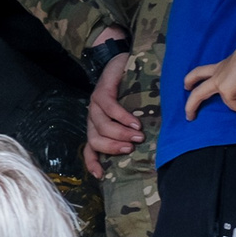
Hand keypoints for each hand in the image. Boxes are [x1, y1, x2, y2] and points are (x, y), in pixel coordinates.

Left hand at [84, 50, 140, 177]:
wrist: (124, 61)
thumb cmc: (131, 92)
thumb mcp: (131, 117)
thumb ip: (131, 132)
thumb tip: (145, 151)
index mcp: (97, 126)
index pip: (90, 148)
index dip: (93, 162)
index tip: (101, 175)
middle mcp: (93, 117)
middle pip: (94, 140)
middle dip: (112, 147)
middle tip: (131, 148)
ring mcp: (95, 104)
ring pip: (102, 126)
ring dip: (120, 133)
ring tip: (138, 135)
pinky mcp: (101, 90)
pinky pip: (109, 108)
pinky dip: (122, 117)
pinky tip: (135, 122)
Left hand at [182, 44, 235, 120]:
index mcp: (223, 67)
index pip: (205, 72)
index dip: (204, 79)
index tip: (227, 86)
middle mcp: (218, 74)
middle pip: (195, 85)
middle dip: (190, 101)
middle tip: (187, 114)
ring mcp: (220, 81)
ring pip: (199, 95)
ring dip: (195, 106)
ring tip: (191, 117)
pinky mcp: (226, 89)